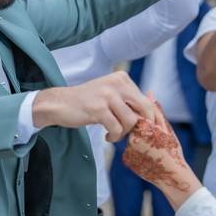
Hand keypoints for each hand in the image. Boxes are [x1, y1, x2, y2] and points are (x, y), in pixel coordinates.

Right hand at [32, 71, 155, 141]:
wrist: (60, 103)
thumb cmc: (88, 102)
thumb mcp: (111, 95)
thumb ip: (130, 99)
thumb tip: (155, 102)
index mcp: (122, 78)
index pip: (147, 101)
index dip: (153, 119)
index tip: (153, 132)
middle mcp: (117, 83)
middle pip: (145, 108)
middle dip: (143, 126)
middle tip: (134, 135)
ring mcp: (107, 95)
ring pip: (131, 121)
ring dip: (124, 133)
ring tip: (114, 134)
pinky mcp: (98, 108)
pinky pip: (116, 128)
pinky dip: (113, 136)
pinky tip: (106, 136)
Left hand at [122, 100, 199, 207]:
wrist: (172, 176)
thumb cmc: (173, 151)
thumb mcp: (167, 129)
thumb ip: (156, 111)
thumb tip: (149, 93)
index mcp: (144, 127)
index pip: (135, 111)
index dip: (142, 113)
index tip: (151, 121)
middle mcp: (133, 137)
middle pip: (130, 123)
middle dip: (139, 126)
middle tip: (153, 136)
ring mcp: (128, 149)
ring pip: (129, 135)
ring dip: (137, 137)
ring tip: (152, 147)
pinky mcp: (126, 158)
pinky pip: (128, 148)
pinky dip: (135, 148)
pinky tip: (146, 155)